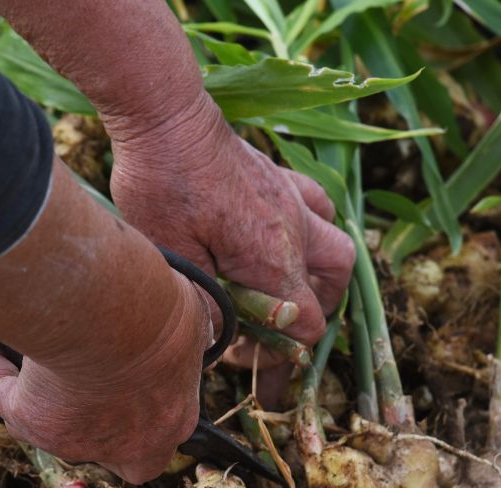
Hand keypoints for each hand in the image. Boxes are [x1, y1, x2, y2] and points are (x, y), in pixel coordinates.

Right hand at [0, 273, 211, 483]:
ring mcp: (78, 439)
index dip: (138, 414)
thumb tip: (181, 324)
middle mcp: (127, 443)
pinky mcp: (33, 422)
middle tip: (69, 371)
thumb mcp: (189, 313)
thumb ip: (186, 330)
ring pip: (48, 418)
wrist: (109, 311)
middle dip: (84, 414)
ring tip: (24, 330)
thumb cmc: (154, 309)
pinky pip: (4, 396)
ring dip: (36, 381)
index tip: (124, 376)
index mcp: (172, 418)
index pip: (157, 439)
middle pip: (102, 444)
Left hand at [108, 95, 355, 353]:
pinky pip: (319, 205)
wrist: (167, 118)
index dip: (279, 355)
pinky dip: (314, 228)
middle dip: (310, 319)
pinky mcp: (279, 177)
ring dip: (321, 278)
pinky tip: (288, 237)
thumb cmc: (162, 188)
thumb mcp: (174, 261)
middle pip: (332, 291)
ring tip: (290, 291)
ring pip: (337, 246)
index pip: (306, 326)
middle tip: (270, 330)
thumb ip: (204, 306)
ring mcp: (292, 201)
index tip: (239, 357)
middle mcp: (296, 233)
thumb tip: (217, 342)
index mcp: (273, 263)